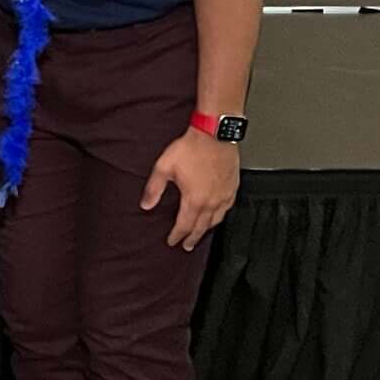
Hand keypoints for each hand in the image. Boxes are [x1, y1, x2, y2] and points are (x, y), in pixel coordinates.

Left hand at [141, 127, 239, 250]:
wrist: (215, 134)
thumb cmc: (192, 148)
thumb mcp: (164, 167)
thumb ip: (154, 188)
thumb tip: (145, 205)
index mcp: (194, 200)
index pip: (184, 226)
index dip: (177, 235)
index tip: (172, 241)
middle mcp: (212, 201)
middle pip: (201, 227)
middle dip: (192, 238)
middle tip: (187, 246)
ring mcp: (225, 195)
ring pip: (217, 220)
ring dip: (207, 229)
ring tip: (200, 234)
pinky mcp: (233, 187)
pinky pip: (228, 208)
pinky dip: (221, 216)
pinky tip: (218, 215)